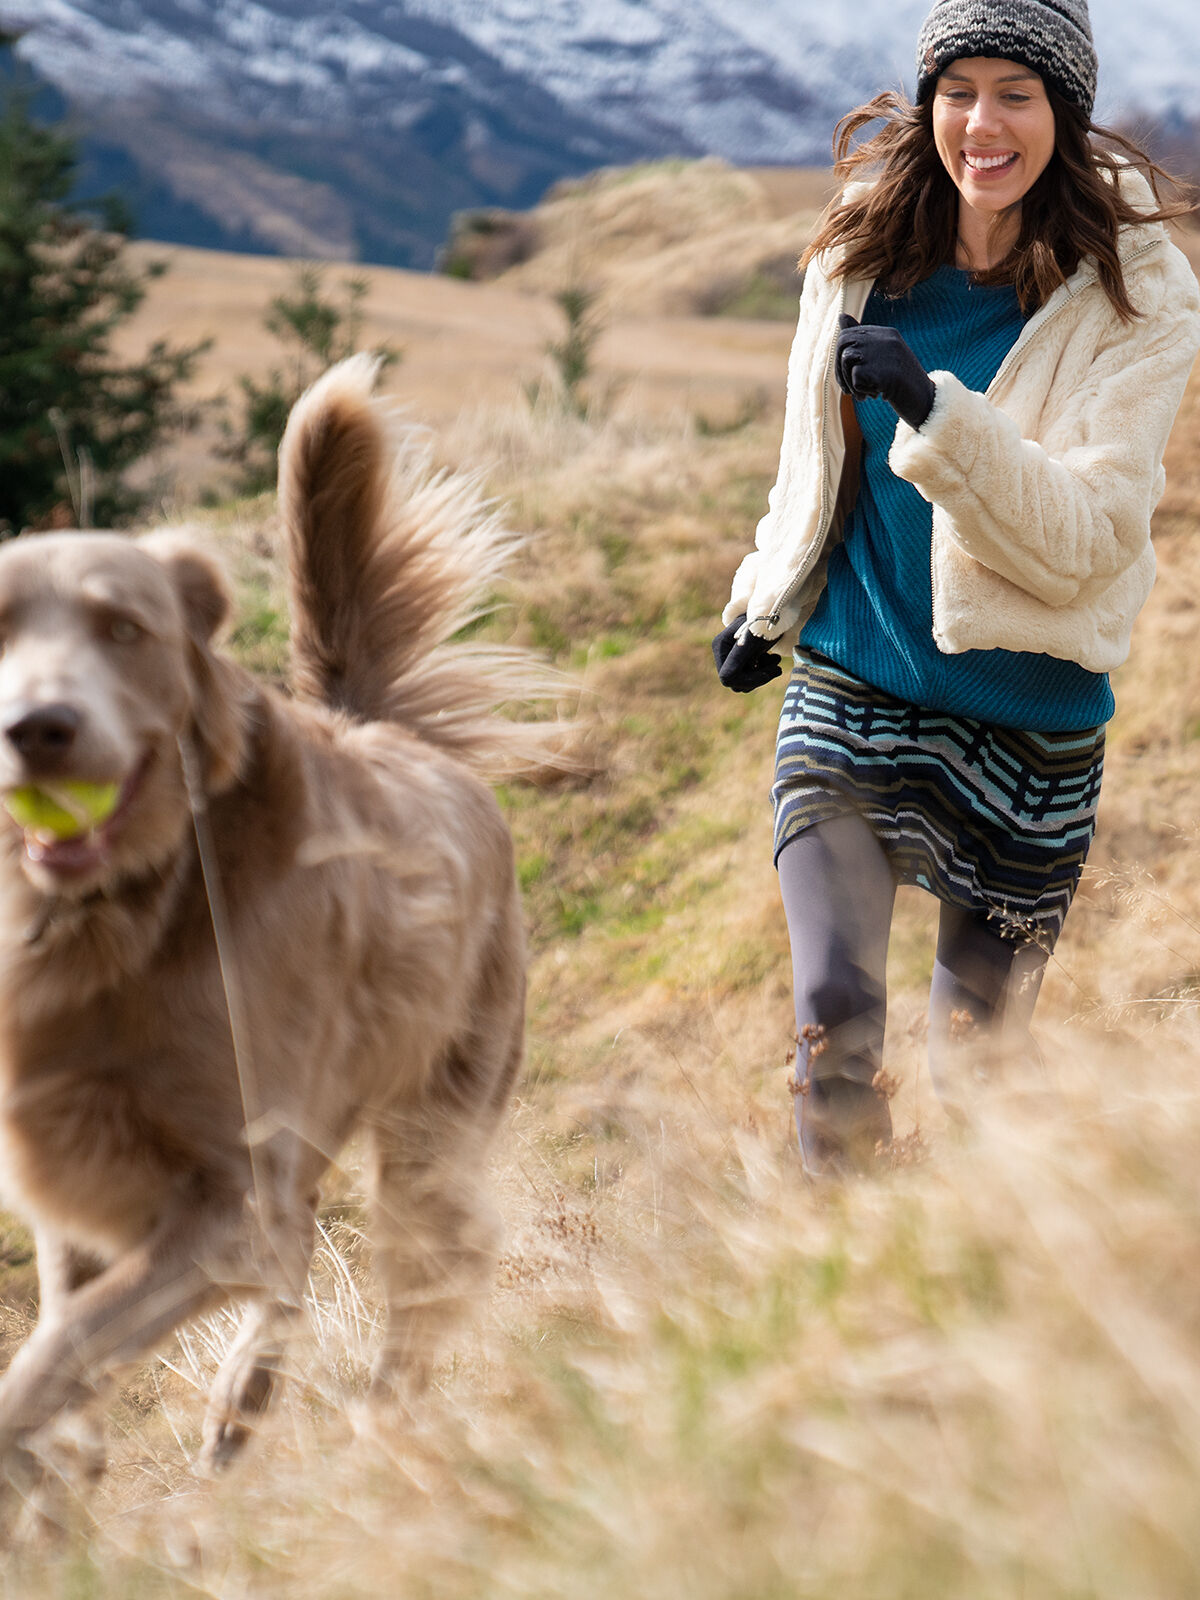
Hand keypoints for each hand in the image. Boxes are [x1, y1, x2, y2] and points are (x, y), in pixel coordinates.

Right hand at [712, 614, 783, 692]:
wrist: (775, 607)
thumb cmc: (766, 619)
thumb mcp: (754, 637)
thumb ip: (739, 656)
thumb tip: (726, 679)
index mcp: (720, 646)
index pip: (729, 677)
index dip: (750, 680)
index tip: (773, 670)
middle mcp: (722, 653)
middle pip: (737, 682)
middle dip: (759, 677)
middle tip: (777, 665)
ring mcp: (731, 658)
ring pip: (744, 683)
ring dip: (762, 674)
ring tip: (776, 659)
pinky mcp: (741, 660)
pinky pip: (749, 678)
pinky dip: (762, 671)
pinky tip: (772, 659)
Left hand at [834, 314, 935, 429]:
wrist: (924, 401)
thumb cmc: (901, 383)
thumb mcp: (883, 359)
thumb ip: (862, 340)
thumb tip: (841, 315)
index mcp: (886, 333)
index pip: (847, 334)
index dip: (840, 359)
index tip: (849, 378)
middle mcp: (886, 338)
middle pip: (842, 343)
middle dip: (840, 370)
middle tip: (849, 390)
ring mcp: (887, 352)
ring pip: (846, 359)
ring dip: (849, 382)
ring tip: (864, 394)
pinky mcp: (885, 370)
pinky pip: (855, 377)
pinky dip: (860, 390)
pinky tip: (876, 395)